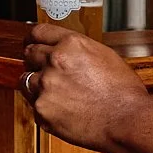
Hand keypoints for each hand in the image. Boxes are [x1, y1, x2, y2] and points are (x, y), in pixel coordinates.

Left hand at [22, 23, 152, 152]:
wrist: (126, 120)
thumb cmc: (123, 92)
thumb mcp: (104, 56)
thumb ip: (78, 50)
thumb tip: (64, 50)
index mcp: (71, 44)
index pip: (38, 32)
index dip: (33, 38)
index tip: (31, 42)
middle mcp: (55, 61)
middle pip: (29, 54)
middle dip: (34, 61)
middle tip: (44, 70)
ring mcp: (46, 86)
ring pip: (25, 79)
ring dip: (36, 84)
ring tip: (56, 94)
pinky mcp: (42, 109)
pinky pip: (33, 104)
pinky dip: (44, 106)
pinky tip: (62, 109)